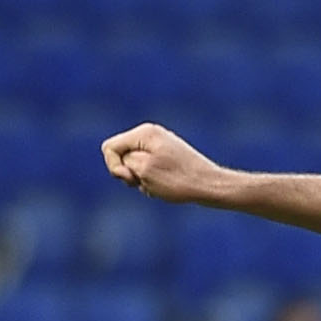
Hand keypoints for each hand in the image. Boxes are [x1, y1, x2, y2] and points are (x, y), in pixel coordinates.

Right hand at [101, 123, 227, 204]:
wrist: (211, 186)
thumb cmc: (179, 180)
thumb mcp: (144, 171)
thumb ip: (123, 161)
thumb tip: (123, 159)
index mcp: (144, 132)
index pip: (110, 148)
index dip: (115, 167)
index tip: (132, 179)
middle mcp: (151, 134)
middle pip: (121, 156)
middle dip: (129, 174)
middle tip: (148, 183)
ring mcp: (160, 146)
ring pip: (134, 166)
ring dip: (141, 180)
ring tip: (159, 187)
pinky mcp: (167, 158)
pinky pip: (148, 171)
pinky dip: (151, 182)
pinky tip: (166, 188)